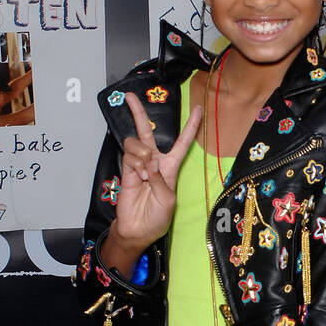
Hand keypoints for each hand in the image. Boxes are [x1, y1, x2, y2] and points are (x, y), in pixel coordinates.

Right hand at [111, 91, 201, 252]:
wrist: (138, 229)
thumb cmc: (157, 218)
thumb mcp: (167, 200)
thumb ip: (160, 180)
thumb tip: (149, 162)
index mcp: (171, 167)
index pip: (183, 142)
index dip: (191, 126)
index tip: (199, 109)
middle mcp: (155, 161)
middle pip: (148, 130)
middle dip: (138, 112)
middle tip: (130, 96)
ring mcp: (139, 164)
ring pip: (136, 142)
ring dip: (141, 154)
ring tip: (145, 174)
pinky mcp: (126, 169)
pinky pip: (129, 155)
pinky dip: (135, 164)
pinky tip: (139, 177)